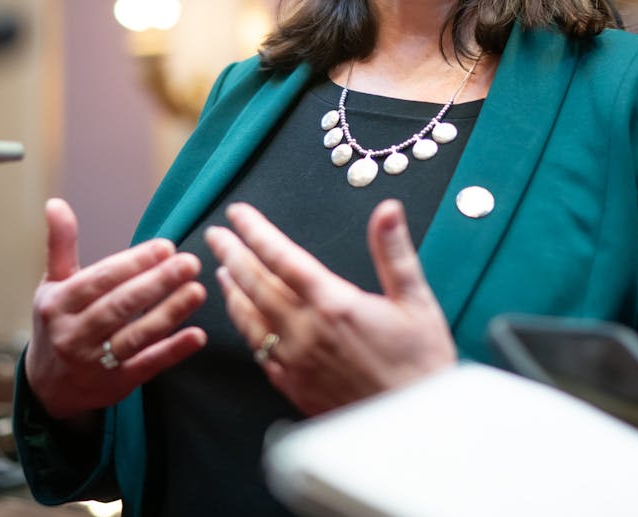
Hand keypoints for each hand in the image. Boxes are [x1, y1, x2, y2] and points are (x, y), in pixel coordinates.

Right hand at [24, 198, 206, 421]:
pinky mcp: (116, 385)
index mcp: (59, 304)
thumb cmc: (57, 322)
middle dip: (156, 283)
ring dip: (169, 314)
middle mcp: (73, 335)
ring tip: (198, 291)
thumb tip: (56, 203)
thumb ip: (61, 245)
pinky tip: (198, 336)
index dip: (133, 263)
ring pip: (136, 336)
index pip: (99, 280)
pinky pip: (147, 366)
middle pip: (119, 306)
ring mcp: (94, 363)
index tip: (165, 246)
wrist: (48, 387)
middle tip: (189, 262)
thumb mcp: (52, 284)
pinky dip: (173, 351)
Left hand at [204, 199, 455, 415]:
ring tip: (222, 269)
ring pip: (250, 317)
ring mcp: (295, 361)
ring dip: (232, 289)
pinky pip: (258, 349)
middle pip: (255, 284)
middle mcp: (306, 331)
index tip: (237, 214)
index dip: (256, 232)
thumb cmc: (421, 365)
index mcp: (333, 304)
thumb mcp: (416, 301)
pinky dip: (244, 325)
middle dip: (232, 254)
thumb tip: (387, 210)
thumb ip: (394, 252)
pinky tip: (242, 317)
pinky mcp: (292, 385)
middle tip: (216, 234)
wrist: (416, 429)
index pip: (282, 257)